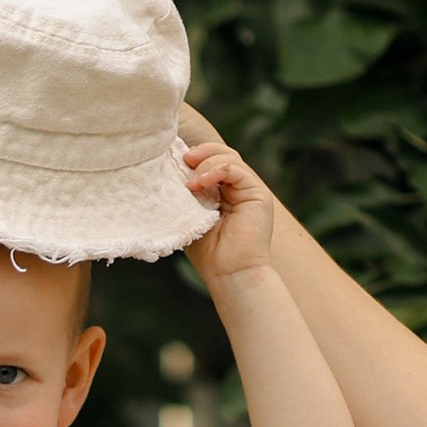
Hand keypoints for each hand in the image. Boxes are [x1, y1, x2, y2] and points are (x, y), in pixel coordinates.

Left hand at [181, 134, 275, 286]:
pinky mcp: (259, 194)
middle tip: (183, 160)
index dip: (193, 156)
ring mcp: (250, 190)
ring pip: (229, 157)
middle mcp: (238, 188)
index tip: (173, 161)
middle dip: (200, 152)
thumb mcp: (191, 215)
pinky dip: (217, 169)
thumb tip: (167, 170)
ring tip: (192, 182)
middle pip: (221, 153)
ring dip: (206, 162)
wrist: (230, 273)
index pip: (209, 161)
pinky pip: (237, 169)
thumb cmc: (209, 252)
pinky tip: (201, 182)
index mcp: (223, 192)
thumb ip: (186, 193)